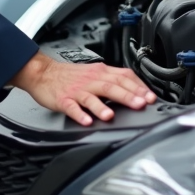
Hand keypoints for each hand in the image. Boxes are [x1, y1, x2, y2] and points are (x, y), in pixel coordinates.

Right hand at [10, 52, 156, 125]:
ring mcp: (77, 90)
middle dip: (127, 95)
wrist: (43, 73)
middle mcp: (91, 80)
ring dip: (102, 106)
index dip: (138, 87)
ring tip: (111, 115)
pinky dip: (79, 114)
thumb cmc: (70, 76)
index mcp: (101, 72)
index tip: (151, 97)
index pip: (124, 76)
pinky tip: (86, 121)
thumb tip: (135, 91)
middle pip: (111, 86)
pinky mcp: (63, 99)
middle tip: (140, 104)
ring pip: (92, 97)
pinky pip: (72, 107)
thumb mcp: (94, 73)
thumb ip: (112, 80)